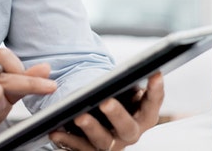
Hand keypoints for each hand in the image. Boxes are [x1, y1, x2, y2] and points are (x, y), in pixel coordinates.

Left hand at [49, 72, 164, 150]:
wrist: (96, 118)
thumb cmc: (113, 98)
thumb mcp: (122, 90)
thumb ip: (124, 83)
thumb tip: (124, 69)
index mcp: (143, 116)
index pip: (153, 103)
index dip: (155, 90)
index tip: (155, 73)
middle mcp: (130, 132)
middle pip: (128, 128)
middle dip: (117, 114)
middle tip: (106, 102)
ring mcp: (112, 144)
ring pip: (103, 141)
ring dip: (90, 128)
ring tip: (78, 116)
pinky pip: (79, 148)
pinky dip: (67, 140)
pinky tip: (55, 131)